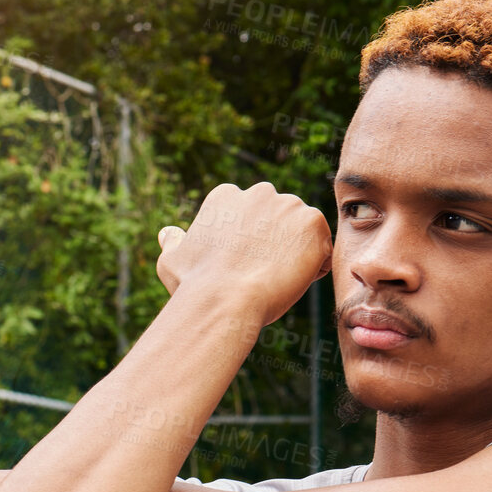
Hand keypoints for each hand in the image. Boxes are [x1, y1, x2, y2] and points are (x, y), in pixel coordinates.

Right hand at [154, 182, 331, 325]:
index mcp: (226, 195)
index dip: (251, 244)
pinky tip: (295, 280)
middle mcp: (259, 192)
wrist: (225, 299)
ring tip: (278, 279)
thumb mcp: (173, 260)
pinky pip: (323, 246)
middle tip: (264, 273)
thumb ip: (173, 243)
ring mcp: (288, 204)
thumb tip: (168, 233)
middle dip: (277, 242)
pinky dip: (316, 264)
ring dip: (297, 253)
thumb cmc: (195, 285)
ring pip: (302, 232)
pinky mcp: (313, 223)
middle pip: (278, 219)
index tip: (245, 264)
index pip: (250, 216)